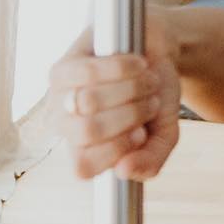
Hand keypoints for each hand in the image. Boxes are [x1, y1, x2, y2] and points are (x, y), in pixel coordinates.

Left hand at [50, 13, 181, 180]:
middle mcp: (65, 127)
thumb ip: (152, 160)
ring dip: (132, 89)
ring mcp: (59, 97)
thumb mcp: (164, 132)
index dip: (117, 150)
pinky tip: (138, 64)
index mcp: (85, 151)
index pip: (84, 168)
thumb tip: (124, 171)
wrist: (160, 51)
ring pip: (88, 101)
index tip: (142, 133)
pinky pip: (91, 72)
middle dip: (132, 114)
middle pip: (88, 131)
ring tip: (147, 81)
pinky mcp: (64, 66)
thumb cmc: (155, 94)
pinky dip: (126, 68)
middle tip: (149, 103)